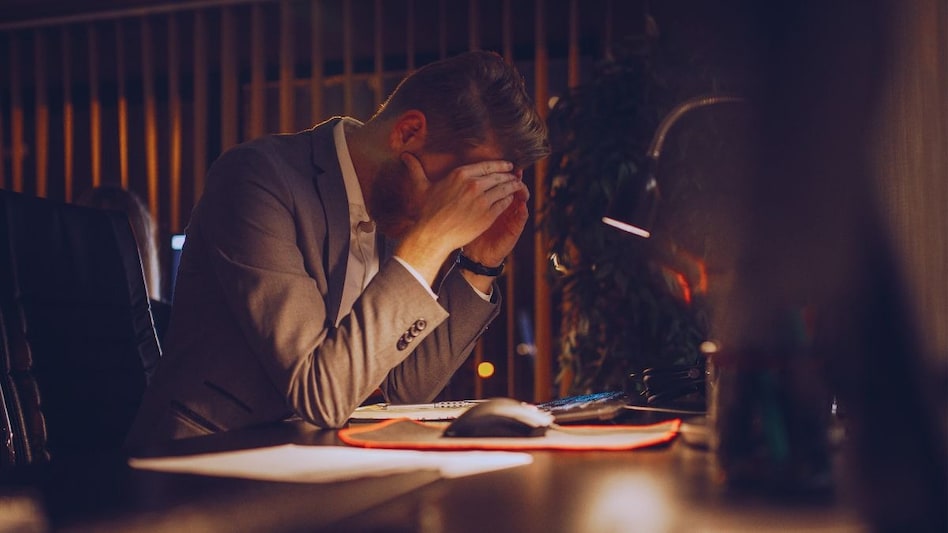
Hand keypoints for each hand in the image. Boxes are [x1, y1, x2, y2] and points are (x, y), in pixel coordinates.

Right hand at [394, 153, 526, 284]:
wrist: (433, 234)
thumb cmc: (427, 212)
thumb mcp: (421, 187)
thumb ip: (416, 169)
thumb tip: (404, 156)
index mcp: (461, 174)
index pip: (488, 165)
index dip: (501, 165)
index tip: (508, 165)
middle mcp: (474, 184)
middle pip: (499, 176)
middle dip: (510, 175)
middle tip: (516, 175)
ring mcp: (482, 200)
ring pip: (505, 189)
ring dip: (513, 186)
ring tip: (518, 186)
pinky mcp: (488, 215)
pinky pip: (504, 203)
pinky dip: (509, 200)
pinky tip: (511, 199)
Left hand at [461, 168, 529, 266]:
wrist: (477, 253)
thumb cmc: (470, 230)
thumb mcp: (468, 210)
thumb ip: (468, 196)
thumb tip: (462, 176)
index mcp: (494, 199)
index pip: (501, 182)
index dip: (503, 173)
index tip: (504, 165)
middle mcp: (505, 205)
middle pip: (514, 187)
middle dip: (514, 179)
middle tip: (515, 172)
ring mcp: (511, 216)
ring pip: (522, 199)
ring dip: (522, 192)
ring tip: (520, 186)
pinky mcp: (514, 229)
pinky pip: (521, 218)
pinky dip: (522, 212)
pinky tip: (521, 206)